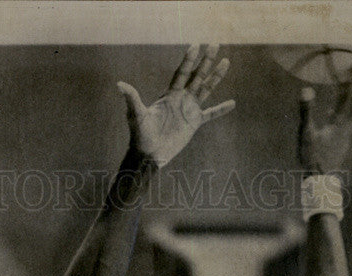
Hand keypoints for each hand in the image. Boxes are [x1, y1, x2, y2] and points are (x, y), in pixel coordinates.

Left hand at [118, 44, 235, 167]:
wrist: (149, 154)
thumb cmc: (140, 135)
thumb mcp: (136, 115)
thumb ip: (132, 98)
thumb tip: (119, 84)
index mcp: (169, 95)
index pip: (181, 73)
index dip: (188, 60)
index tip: (196, 45)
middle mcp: (180, 99)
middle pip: (196, 76)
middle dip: (205, 61)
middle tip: (214, 44)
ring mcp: (188, 110)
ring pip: (205, 89)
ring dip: (216, 77)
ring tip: (226, 61)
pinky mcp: (193, 123)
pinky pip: (210, 115)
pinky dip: (221, 110)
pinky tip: (232, 103)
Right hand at [298, 72, 351, 174]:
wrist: (319, 181)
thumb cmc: (312, 158)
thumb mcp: (306, 134)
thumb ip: (306, 112)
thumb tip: (306, 91)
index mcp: (341, 125)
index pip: (351, 99)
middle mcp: (346, 128)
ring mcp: (344, 135)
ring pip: (351, 111)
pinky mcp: (338, 141)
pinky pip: (342, 120)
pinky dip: (341, 110)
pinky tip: (333, 110)